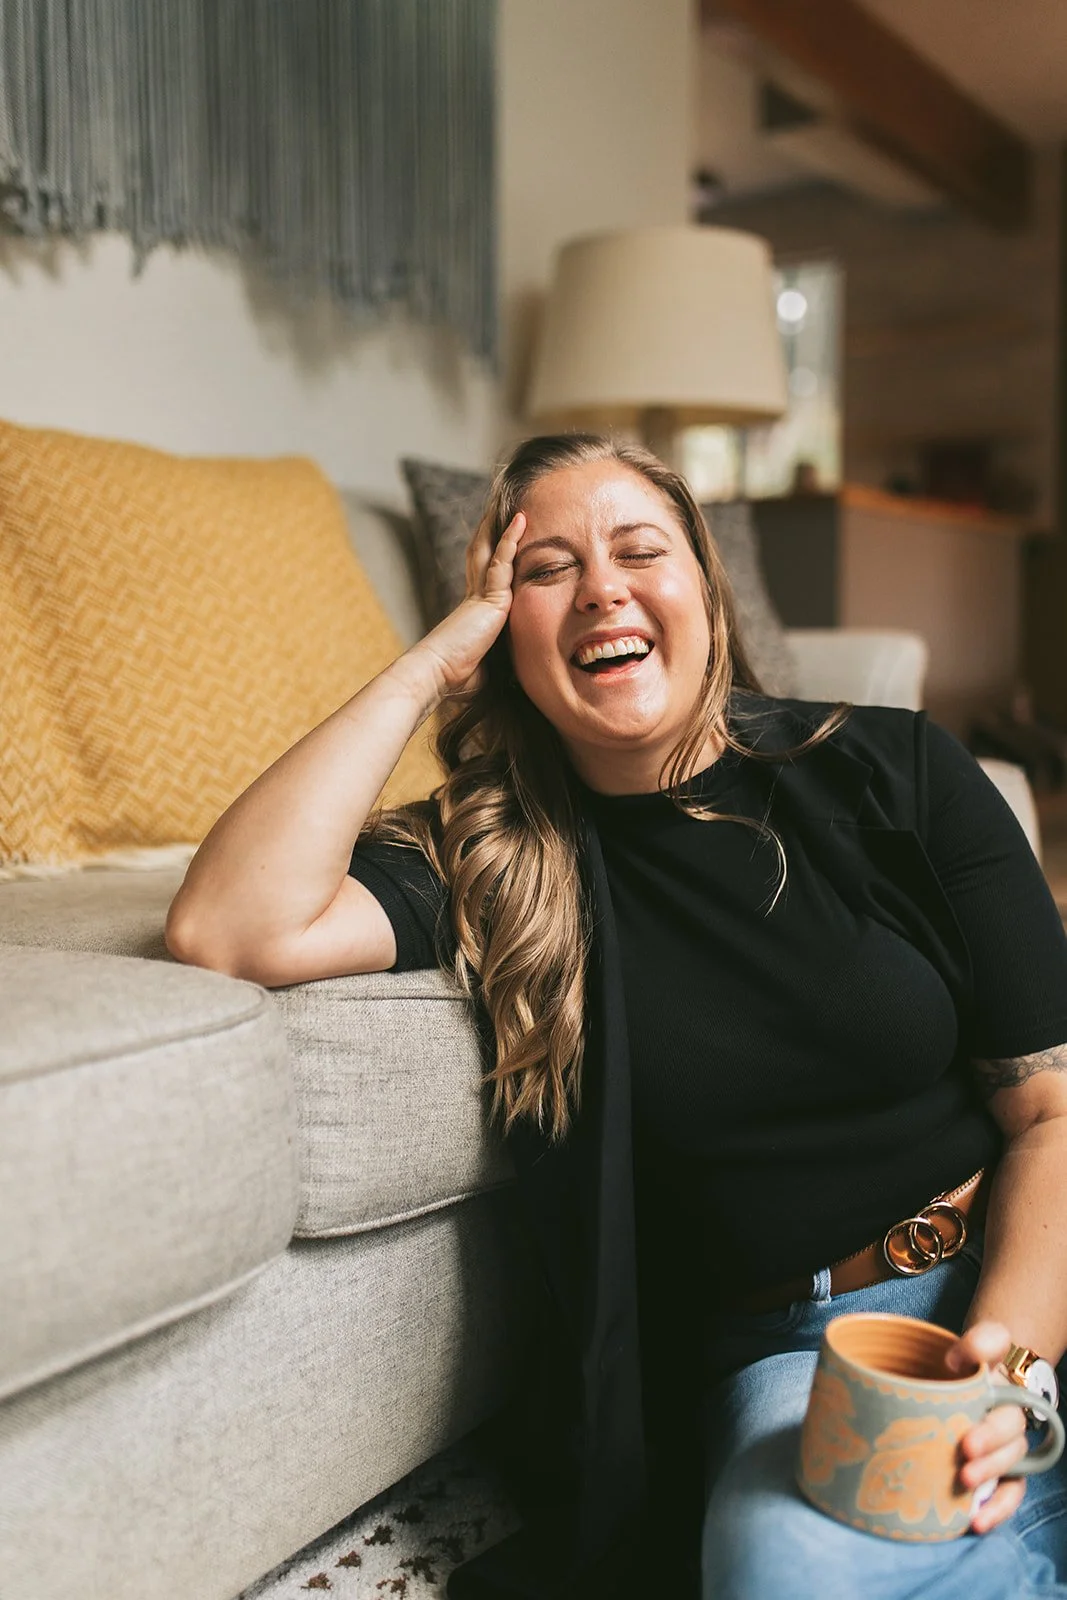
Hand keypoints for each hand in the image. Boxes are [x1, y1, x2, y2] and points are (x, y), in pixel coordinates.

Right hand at [402, 511, 525, 700]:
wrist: (436, 674)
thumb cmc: (456, 679)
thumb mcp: (484, 667)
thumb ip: (496, 661)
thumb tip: (513, 678)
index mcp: (472, 611)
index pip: (484, 575)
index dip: (491, 554)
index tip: (499, 539)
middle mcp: (474, 596)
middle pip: (482, 554)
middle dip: (491, 532)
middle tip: (501, 509)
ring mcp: (480, 594)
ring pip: (490, 550)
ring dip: (500, 526)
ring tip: (515, 504)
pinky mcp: (488, 597)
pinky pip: (502, 560)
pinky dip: (511, 539)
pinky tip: (521, 520)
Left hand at [946, 1320, 1027, 1532]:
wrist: (960, 1388)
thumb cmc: (962, 1367)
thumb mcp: (970, 1346)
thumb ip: (976, 1342)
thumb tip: (956, 1360)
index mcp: (999, 1379)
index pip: (1004, 1378)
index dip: (986, 1376)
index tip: (957, 1381)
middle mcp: (1007, 1414)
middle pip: (1010, 1428)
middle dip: (991, 1440)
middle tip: (965, 1449)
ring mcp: (1005, 1446)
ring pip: (1010, 1463)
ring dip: (991, 1474)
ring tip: (966, 1483)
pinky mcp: (1000, 1474)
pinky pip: (1009, 1493)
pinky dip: (997, 1509)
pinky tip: (976, 1521)